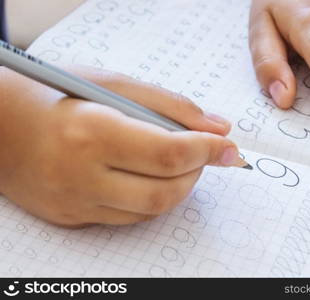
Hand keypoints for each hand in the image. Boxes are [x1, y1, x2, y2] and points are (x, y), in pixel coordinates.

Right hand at [0, 66, 237, 226]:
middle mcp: (80, 175)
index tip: (228, 147)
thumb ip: (170, 106)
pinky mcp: (72, 218)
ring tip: (175, 162)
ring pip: (149, 211)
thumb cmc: (58, 96)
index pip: (168, 154)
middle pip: (165, 192)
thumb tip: (217, 128)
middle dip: (196, 173)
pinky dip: (149, 198)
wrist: (1, 126)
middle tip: (202, 153)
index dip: (207, 151)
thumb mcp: (114, 84)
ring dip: (177, 187)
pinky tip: (144, 176)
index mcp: (92, 131)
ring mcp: (74, 203)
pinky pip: (127, 218)